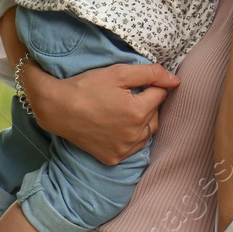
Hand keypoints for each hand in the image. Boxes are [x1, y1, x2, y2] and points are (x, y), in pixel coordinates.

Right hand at [23, 61, 178, 165]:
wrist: (57, 108)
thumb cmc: (87, 86)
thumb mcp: (119, 72)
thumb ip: (150, 74)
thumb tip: (175, 80)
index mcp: (138, 112)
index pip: (160, 94)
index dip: (150, 85)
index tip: (133, 83)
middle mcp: (134, 135)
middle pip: (155, 115)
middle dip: (147, 103)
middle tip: (127, 95)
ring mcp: (123, 150)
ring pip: (146, 133)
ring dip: (141, 121)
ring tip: (122, 110)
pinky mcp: (113, 158)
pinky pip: (132, 148)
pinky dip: (130, 137)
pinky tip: (116, 126)